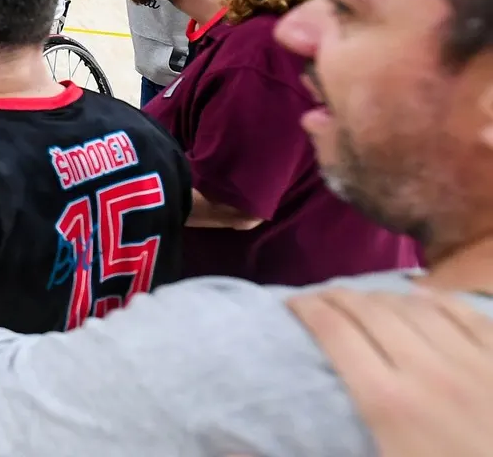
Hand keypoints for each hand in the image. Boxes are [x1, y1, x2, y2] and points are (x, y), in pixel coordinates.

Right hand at [291, 288, 492, 456]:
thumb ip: (338, 444)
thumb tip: (266, 439)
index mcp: (387, 403)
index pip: (334, 332)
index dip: (306, 309)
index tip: (289, 305)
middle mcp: (425, 370)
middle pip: (370, 310)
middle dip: (337, 295)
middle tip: (318, 296)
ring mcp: (473, 362)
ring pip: (416, 306)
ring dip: (382, 295)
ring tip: (365, 297)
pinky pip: (465, 314)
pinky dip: (435, 299)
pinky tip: (421, 298)